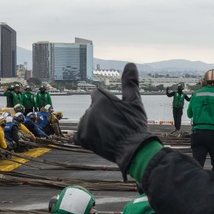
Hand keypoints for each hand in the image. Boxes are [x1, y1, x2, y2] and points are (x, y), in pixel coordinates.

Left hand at [75, 63, 159, 179]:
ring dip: (94, 127)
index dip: (107, 104)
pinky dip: (85, 138)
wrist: (134, 149)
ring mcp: (85, 125)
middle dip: (101, 116)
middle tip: (116, 126)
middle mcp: (90, 110)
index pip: (97, 96)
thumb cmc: (135, 125)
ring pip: (86, 122)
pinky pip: (78, 136)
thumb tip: (130, 64)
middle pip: (93, 110)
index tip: (114, 113)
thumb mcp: (134, 101)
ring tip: (109, 135)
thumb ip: (129, 83)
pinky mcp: (82, 139)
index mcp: (101, 99)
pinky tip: (97, 140)